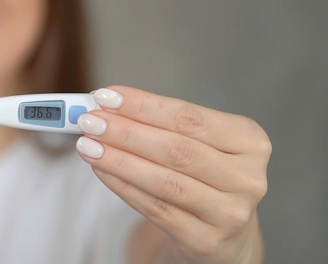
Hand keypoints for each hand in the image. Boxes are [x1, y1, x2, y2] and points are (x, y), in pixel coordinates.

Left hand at [75, 86, 270, 263]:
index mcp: (250, 141)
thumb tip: (104, 106)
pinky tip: (100, 170)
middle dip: (126, 133)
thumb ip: (157, 123)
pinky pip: (156, 210)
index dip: (144, 106)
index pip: (189, 117)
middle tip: (89, 121)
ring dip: (119, 160)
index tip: (105, 96)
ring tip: (87, 145)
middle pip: (176, 149)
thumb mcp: (196, 143)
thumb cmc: (204, 175)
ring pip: (165, 182)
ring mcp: (230, 213)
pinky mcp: (206, 241)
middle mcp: (247, 178)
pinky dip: (123, 187)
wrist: (225, 233)